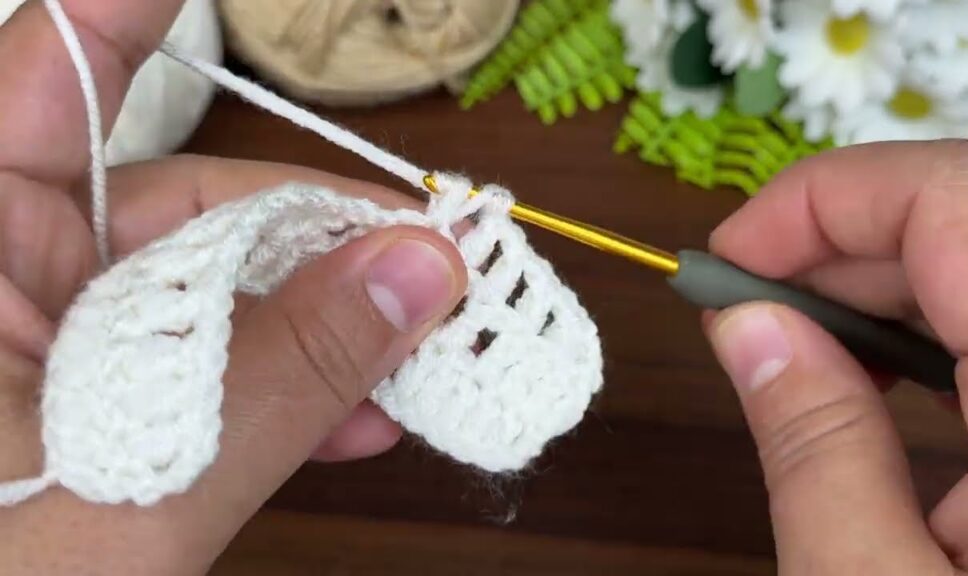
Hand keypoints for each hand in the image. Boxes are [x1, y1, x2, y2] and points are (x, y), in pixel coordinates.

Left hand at [0, 2, 465, 573]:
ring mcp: (32, 338)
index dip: (138, 9)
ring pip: (202, 292)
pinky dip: (273, 389)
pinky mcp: (70, 404)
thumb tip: (429, 269)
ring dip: (317, 326)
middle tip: (435, 272)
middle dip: (319, 238)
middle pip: (180, 200)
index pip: (53, 66)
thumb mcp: (142, 486)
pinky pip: (190, 365)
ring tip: (421, 359)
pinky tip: (354, 419)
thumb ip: (288, 372)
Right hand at [706, 140, 967, 573]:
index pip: (955, 199)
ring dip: (882, 287)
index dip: (824, 198)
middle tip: (739, 311)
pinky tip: (873, 384)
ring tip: (792, 347)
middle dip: (839, 244)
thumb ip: (813, 439)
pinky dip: (933, 336)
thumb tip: (745, 320)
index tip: (727, 262)